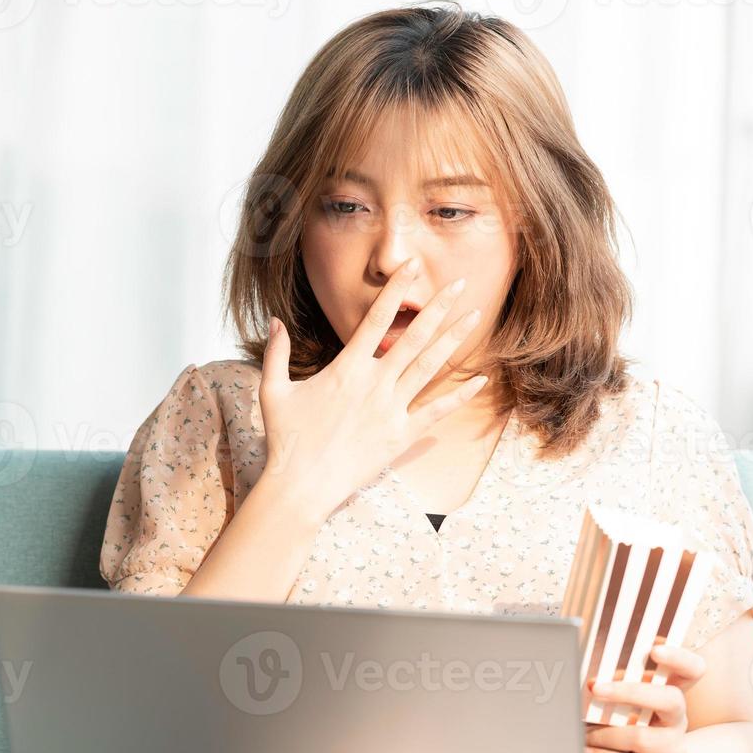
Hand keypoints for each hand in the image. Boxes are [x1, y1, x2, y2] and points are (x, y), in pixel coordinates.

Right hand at [257, 255, 487, 521]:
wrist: (301, 486)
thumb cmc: (286, 440)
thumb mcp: (273, 390)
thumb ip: (277, 352)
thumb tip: (274, 321)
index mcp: (346, 368)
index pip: (375, 319)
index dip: (395, 290)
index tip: (411, 266)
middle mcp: (374, 383)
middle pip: (414, 337)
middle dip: (439, 307)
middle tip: (460, 283)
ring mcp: (391, 409)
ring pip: (430, 367)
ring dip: (454, 340)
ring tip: (474, 317)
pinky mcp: (401, 436)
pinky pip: (436, 412)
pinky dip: (459, 396)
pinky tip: (480, 380)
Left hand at [583, 643, 705, 752]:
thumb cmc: (614, 734)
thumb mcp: (614, 707)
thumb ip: (610, 689)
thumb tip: (590, 682)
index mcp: (668, 695)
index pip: (692, 670)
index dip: (680, 658)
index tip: (655, 650)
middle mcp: (677, 720)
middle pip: (671, 699)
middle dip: (631, 692)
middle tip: (596, 688)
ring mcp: (675, 750)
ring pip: (642, 737)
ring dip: (605, 735)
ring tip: (585, 737)